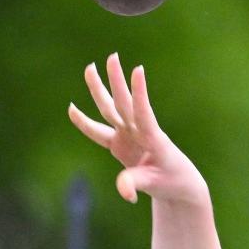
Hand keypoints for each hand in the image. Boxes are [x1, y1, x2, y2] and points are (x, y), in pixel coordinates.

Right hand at [68, 52, 208, 206]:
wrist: (176, 183)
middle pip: (124, 104)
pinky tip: (72, 109)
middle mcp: (140, 131)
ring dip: (101, 89)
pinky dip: (85, 123)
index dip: (140, 93)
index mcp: (154, 138)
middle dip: (117, 82)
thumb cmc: (171, 181)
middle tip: (112, 57)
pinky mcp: (120, 143)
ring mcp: (129, 135)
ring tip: (90, 67)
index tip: (138, 70)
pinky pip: (99, 131)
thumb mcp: (156, 185)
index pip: (145, 113)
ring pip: (111, 109)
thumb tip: (123, 191)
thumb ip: (136, 184)